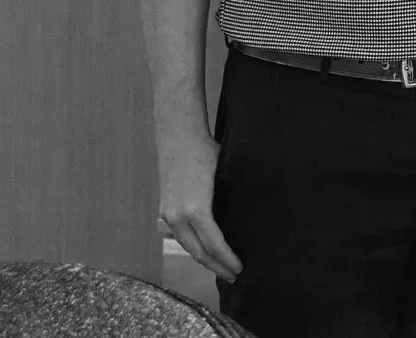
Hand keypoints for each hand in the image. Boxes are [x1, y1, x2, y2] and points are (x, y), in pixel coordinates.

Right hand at [156, 127, 241, 282]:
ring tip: (221, 268)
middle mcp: (178, 217)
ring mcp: (168, 215)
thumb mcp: (226, 175)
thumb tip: (250, 219)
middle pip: (198, 253)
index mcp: (196, 210)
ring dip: (205, 260)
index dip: (227, 260)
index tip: (241, 268)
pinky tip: (206, 252)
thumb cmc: (207, 153)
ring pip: (188, 247)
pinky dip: (194, 247)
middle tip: (234, 276)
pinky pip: (181, 237)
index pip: (214, 245)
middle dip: (217, 267)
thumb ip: (231, 200)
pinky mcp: (165, 211)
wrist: (178, 138)